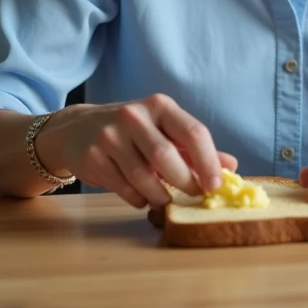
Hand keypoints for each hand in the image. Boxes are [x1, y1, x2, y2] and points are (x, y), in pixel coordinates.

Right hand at [36, 93, 236, 208]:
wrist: (77, 128)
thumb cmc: (132, 131)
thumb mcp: (164, 130)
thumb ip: (194, 148)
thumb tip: (230, 166)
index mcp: (160, 106)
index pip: (193, 132)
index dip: (209, 162)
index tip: (216, 185)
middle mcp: (134, 116)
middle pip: (167, 157)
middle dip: (185, 182)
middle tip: (194, 196)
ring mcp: (110, 136)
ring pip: (144, 177)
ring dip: (161, 196)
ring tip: (167, 200)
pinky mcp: (93, 157)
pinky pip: (124, 189)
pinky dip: (139, 199)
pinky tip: (143, 198)